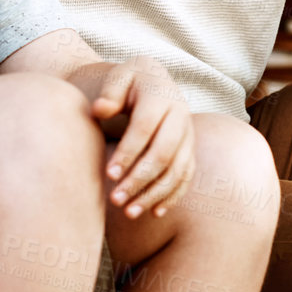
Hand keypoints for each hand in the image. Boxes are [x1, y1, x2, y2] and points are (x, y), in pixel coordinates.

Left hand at [93, 60, 195, 218]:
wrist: (157, 80)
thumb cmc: (129, 82)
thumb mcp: (119, 78)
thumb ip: (109, 92)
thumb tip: (100, 109)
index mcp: (161, 97)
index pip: (145, 128)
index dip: (128, 152)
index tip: (108, 175)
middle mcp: (180, 117)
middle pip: (163, 154)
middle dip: (139, 180)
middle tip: (115, 200)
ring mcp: (189, 136)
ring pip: (176, 171)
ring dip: (154, 194)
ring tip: (129, 212)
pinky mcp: (191, 151)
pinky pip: (186, 177)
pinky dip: (172, 196)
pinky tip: (154, 213)